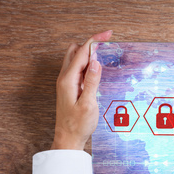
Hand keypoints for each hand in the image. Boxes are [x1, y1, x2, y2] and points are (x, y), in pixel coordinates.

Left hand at [51, 30, 112, 149]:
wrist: (68, 139)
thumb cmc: (78, 125)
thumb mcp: (88, 104)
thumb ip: (91, 81)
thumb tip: (95, 61)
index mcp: (68, 79)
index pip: (82, 52)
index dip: (95, 40)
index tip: (108, 34)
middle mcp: (64, 78)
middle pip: (75, 50)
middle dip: (91, 43)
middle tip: (107, 42)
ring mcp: (66, 82)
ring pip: (75, 58)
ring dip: (88, 53)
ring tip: (103, 54)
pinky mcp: (69, 87)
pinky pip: (77, 68)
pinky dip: (86, 63)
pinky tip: (96, 68)